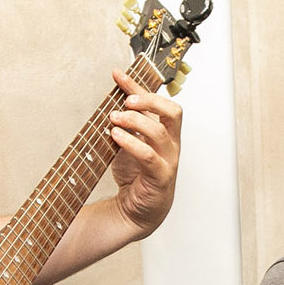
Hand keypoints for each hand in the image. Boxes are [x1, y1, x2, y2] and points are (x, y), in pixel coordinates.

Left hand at [105, 67, 182, 236]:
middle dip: (149, 100)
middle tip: (126, 100)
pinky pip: (149, 156)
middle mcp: (171, 143)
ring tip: (114, 118)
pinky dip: (131, 143)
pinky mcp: (160, 176)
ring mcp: (168, 159)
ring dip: (135, 121)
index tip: (118, 74)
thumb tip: (111, 100)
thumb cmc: (135, 176)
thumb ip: (125, 123)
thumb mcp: (128, 142)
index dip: (139, 85)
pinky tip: (116, 136)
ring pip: (159, 131)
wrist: (136, 210)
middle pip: (172, 111)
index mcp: (165, 131)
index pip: (158, 101)